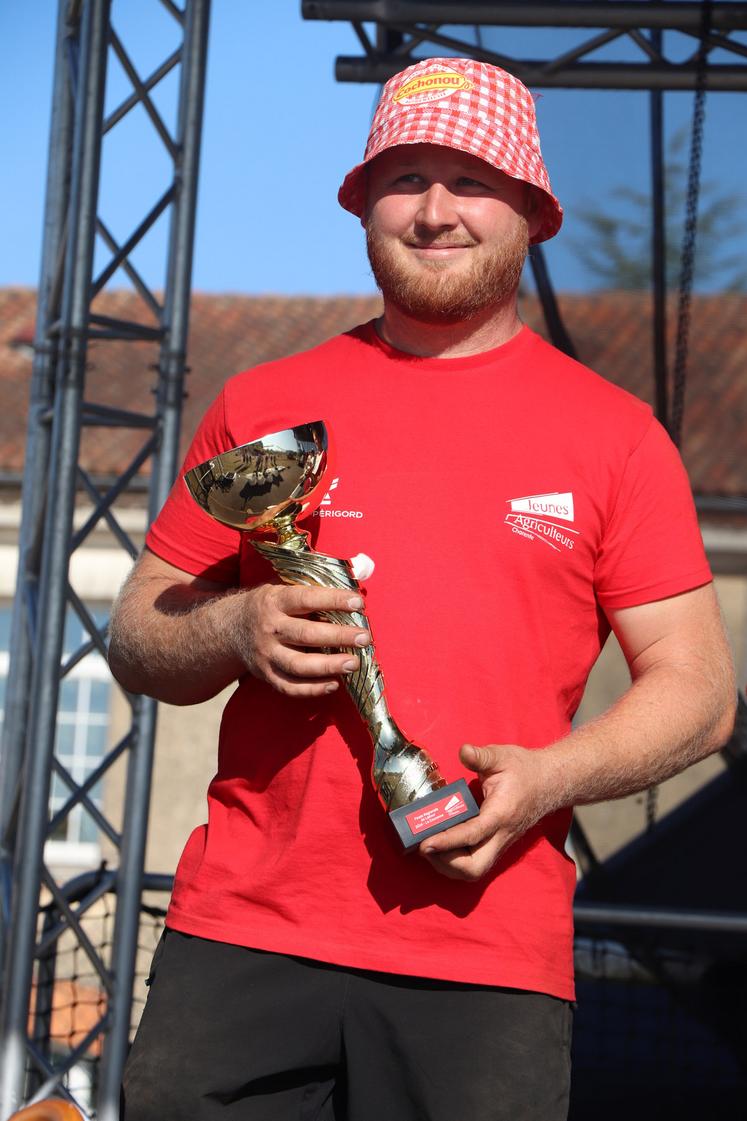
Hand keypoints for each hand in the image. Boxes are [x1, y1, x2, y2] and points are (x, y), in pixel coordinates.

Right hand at [231, 583, 370, 696]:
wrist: (230, 628)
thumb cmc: (271, 606)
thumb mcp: (285, 587)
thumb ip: (320, 582)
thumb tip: (364, 568)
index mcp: (275, 601)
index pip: (306, 599)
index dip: (333, 600)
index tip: (358, 602)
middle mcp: (269, 628)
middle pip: (306, 634)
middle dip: (338, 636)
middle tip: (364, 638)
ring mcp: (266, 654)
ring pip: (298, 665)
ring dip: (328, 666)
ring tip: (353, 664)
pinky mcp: (266, 675)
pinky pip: (289, 687)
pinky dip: (312, 689)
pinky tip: (334, 684)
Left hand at [420, 743, 554, 881]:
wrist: (550, 782)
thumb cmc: (525, 770)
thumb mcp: (502, 756)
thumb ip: (481, 756)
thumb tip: (463, 751)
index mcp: (501, 814)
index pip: (472, 835)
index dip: (447, 842)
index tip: (426, 843)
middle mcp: (501, 835)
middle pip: (474, 868)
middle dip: (446, 864)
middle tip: (425, 846)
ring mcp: (500, 843)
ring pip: (475, 870)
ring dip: (449, 866)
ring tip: (429, 848)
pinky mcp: (497, 844)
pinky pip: (476, 862)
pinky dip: (456, 860)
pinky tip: (441, 845)